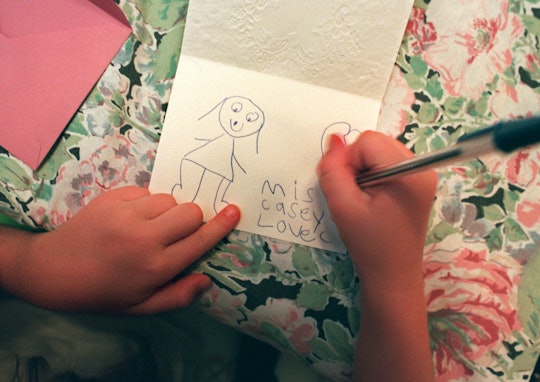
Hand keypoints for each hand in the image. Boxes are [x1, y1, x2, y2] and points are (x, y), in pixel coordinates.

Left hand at [0, 187, 239, 313]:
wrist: (54, 269)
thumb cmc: (103, 292)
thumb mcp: (141, 306)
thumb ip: (177, 297)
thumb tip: (207, 280)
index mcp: (155, 267)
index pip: (200, 240)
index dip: (221, 225)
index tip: (234, 211)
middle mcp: (145, 238)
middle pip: (190, 212)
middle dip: (193, 218)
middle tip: (177, 230)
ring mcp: (126, 214)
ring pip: (169, 199)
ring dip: (168, 210)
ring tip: (150, 224)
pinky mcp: (112, 198)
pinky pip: (146, 190)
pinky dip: (147, 202)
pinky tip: (132, 216)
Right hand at [318, 131, 436, 381]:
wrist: (392, 277)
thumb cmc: (369, 245)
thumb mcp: (343, 206)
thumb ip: (333, 169)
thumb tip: (334, 139)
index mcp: (410, 171)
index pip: (367, 141)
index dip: (349, 162)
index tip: (351, 191)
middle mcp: (422, 168)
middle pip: (375, 143)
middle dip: (358, 165)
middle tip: (358, 197)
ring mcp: (423, 175)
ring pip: (379, 152)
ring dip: (364, 171)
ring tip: (366, 201)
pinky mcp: (418, 183)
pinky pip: (386, 164)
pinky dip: (373, 177)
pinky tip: (374, 201)